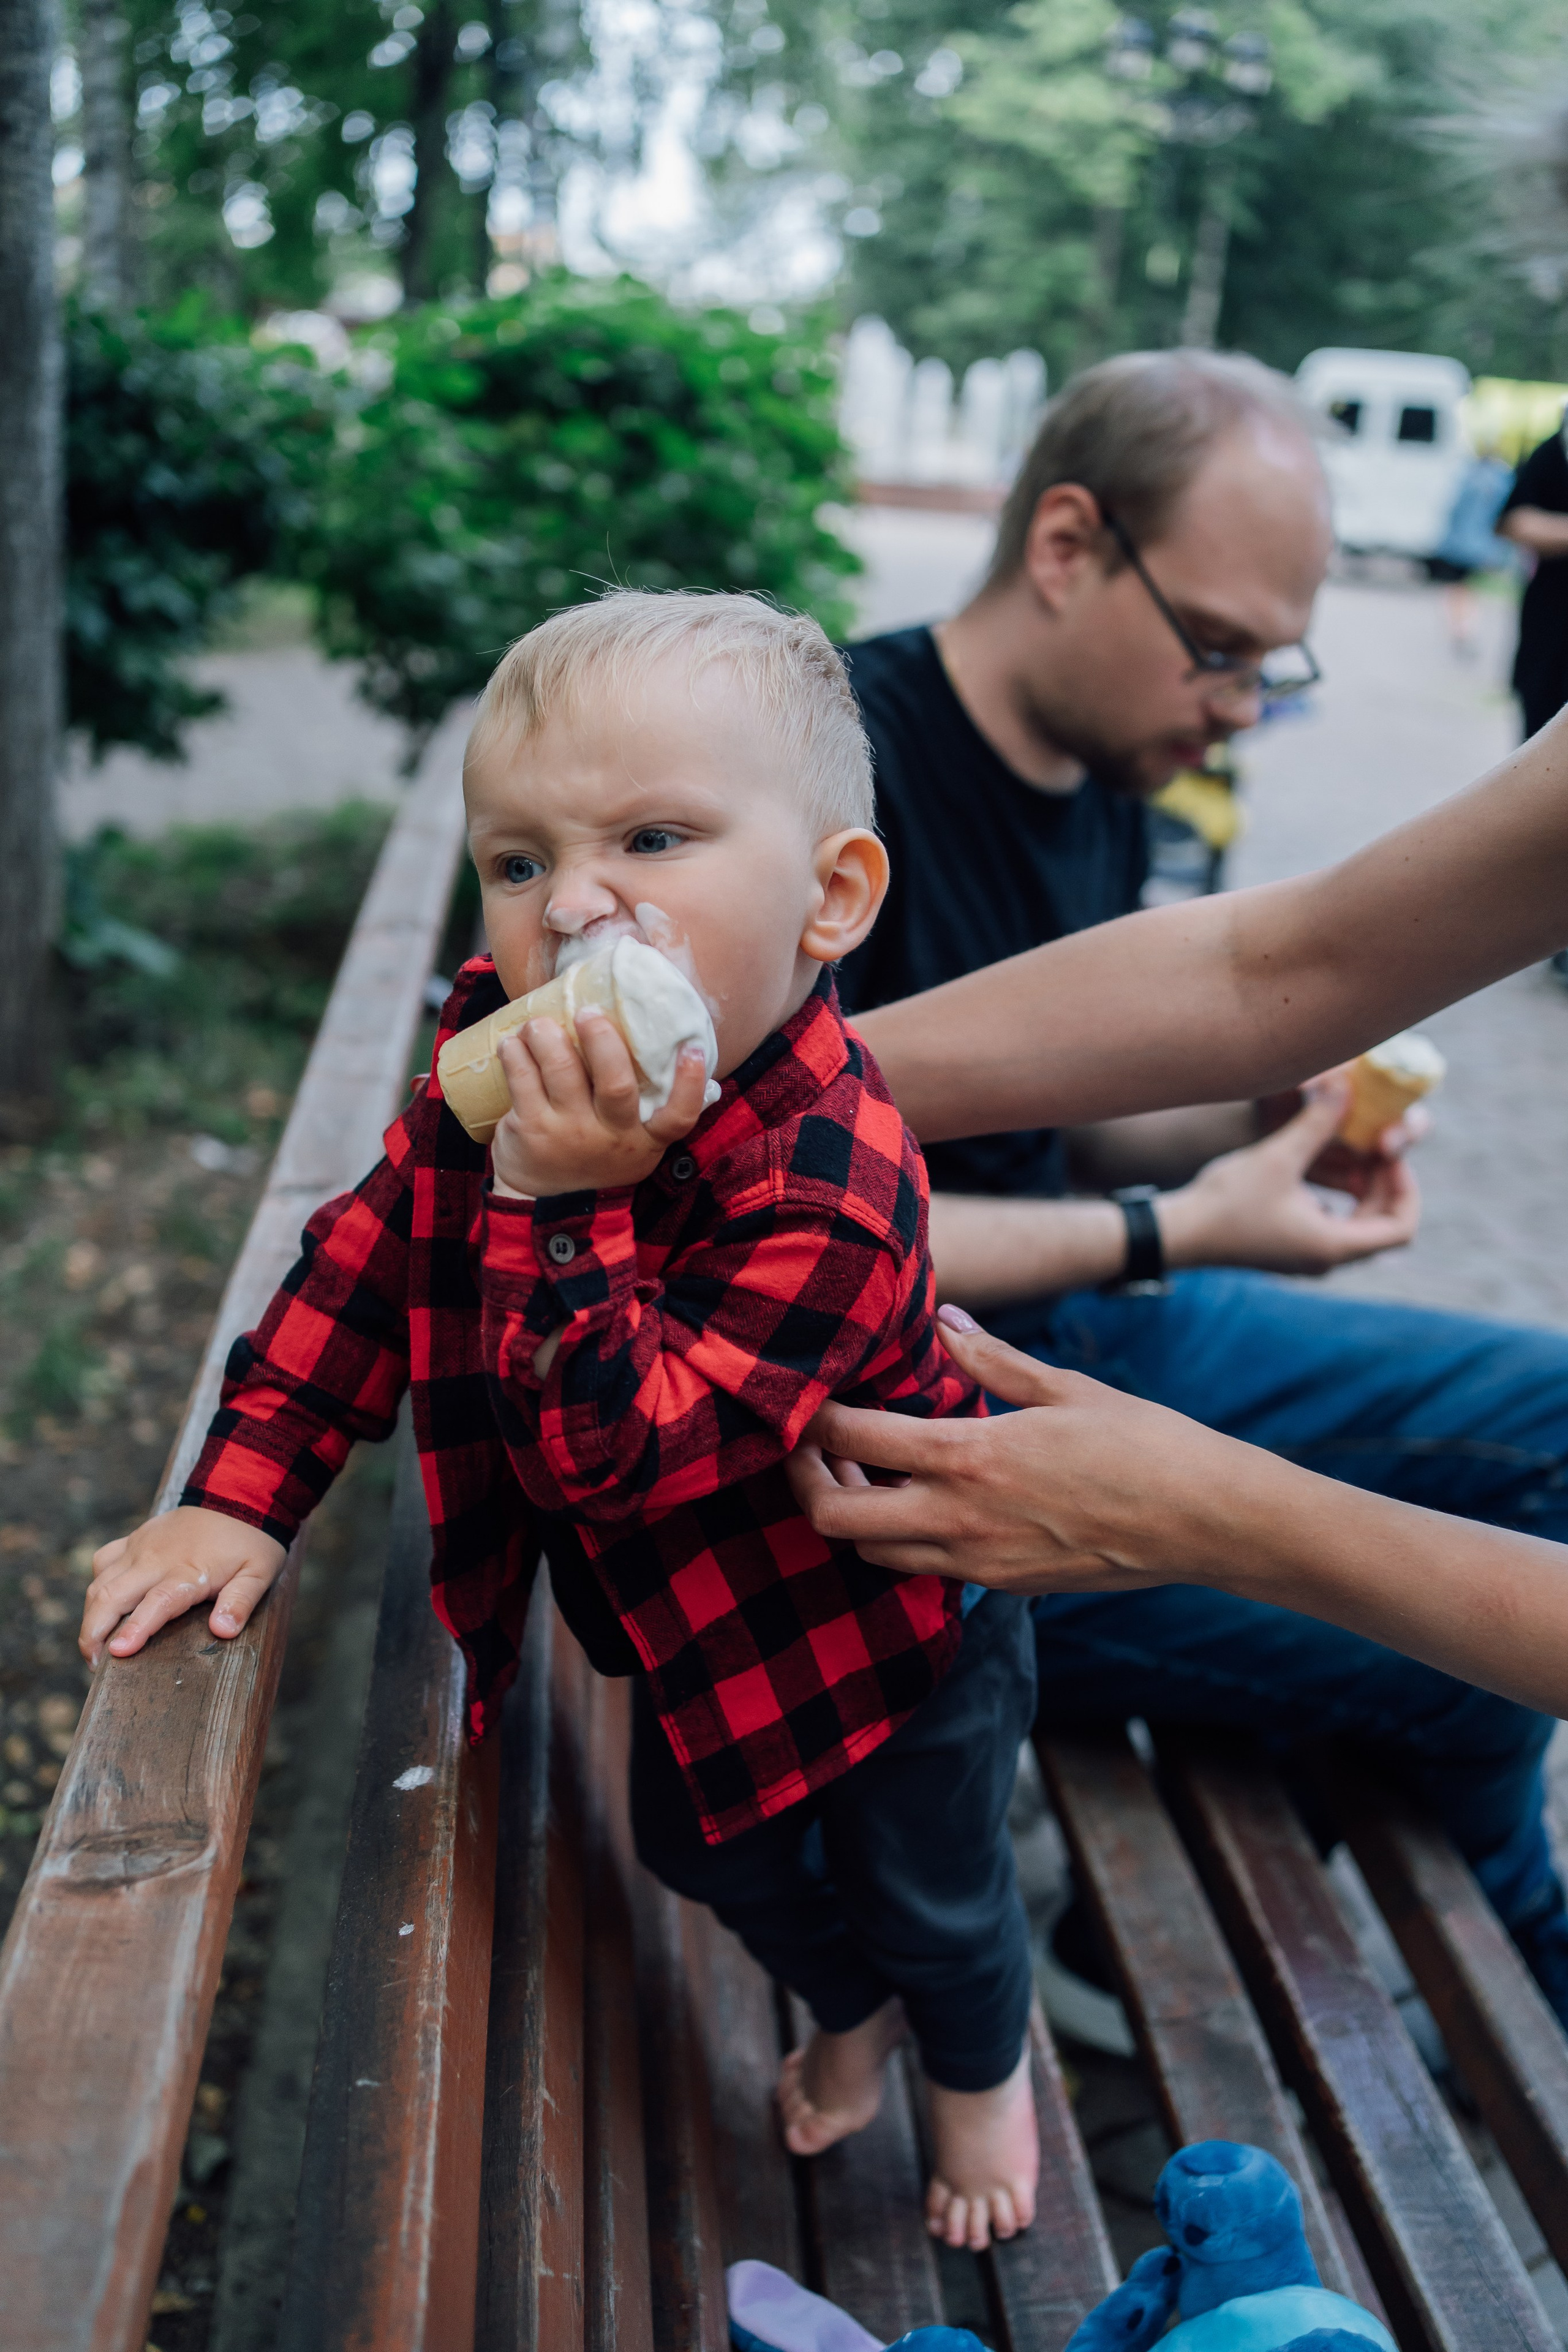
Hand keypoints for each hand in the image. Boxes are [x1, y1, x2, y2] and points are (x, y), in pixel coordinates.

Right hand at [79, 1505, 288, 1665]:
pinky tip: (103, 1604)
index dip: (135, 1629)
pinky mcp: (135, 1538)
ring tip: (93, 1645)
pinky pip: (104, 1561)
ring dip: (91, 1615)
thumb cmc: (250, 1540)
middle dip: (94, 1633)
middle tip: (94, 1663)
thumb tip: (223, 1630)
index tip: (117, 1653)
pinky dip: (97, 1584)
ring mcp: (141, 1546)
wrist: (238, 1495)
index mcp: (188, 1571)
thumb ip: (240, 1602)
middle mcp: (156, 1558)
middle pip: (111, 1595)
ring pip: (100, 1582)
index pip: (156, 1603)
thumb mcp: (258, 1572)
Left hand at [489, 1013, 709, 1198]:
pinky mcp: (531, 1129)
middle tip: (588, 1013)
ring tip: (539, 1024)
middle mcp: (610, 1138)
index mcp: (644, 1140)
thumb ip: (647, 1105)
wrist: (542, 1197)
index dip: (689, 1083)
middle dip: (602, 1040)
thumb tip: (675, 1043)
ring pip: (562, 1070)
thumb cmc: (594, 1152)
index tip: (692, 1048)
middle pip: (616, 1085)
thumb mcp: (631, 1142)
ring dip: (547, 1035)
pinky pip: (522, 1078)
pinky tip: (513, 1043)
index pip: (678, 1118)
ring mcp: (569, 1134)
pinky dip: (515, 1053)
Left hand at [786, 1310, 1246, 1592]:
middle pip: (835, 1519)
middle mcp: (959, 1519)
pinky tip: (925, 1500)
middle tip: (814, 1447)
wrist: (1204, 1521)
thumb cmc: (1142, 1442)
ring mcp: (979, 1562)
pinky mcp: (1003, 1586)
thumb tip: (944, 1320)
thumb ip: (990, 1358)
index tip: (802, 1398)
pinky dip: (904, 1538)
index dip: (809, 1418)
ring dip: (855, 1514)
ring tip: (866, 1470)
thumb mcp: (1062, 1386)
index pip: (850, 1437)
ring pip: (874, 1552)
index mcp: (967, 1456)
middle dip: (807, 1482)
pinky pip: (926, 1569)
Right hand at [1158, 1075, 1418, 1276]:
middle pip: (1383, 1226)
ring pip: (1358, 1226)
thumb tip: (1346, 1086)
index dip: (1406, 1189)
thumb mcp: (1277, 1157)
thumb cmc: (1226, 1201)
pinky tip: (1317, 1168)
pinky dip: (1337, 1198)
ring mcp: (1306, 1258)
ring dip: (1361, 1190)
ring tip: (1349, 1152)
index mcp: (1333, 1246)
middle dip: (1384, 1184)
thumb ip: (1317, 1124)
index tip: (1386, 1156)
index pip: (1400, 1228)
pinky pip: (1332, 1226)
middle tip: (1372, 1147)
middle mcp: (1325, 1260)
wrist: (1179, 1233)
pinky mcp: (1289, 1249)